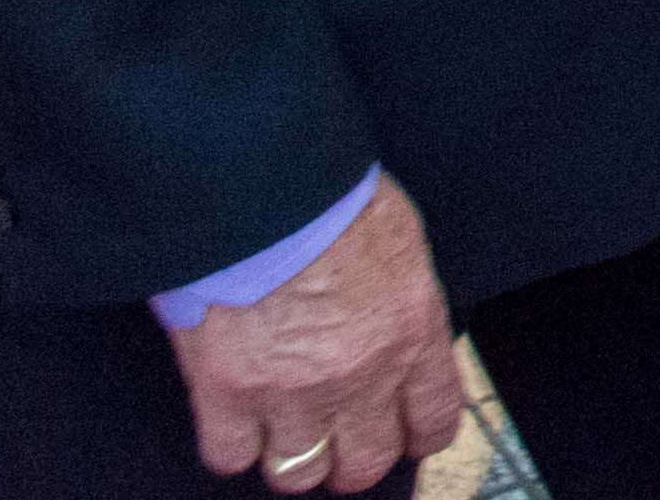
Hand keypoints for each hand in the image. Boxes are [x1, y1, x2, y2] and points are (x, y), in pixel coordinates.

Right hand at [165, 175, 460, 492]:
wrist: (263, 187)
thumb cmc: (331, 196)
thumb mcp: (401, 244)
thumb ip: (401, 302)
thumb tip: (396, 331)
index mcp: (410, 332)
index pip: (432, 420)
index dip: (416, 435)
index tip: (405, 434)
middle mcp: (358, 375)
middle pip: (363, 464)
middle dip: (353, 457)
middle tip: (339, 438)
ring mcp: (290, 391)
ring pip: (297, 472)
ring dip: (292, 455)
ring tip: (284, 429)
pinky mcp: (227, 391)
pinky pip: (230, 455)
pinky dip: (232, 442)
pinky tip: (236, 416)